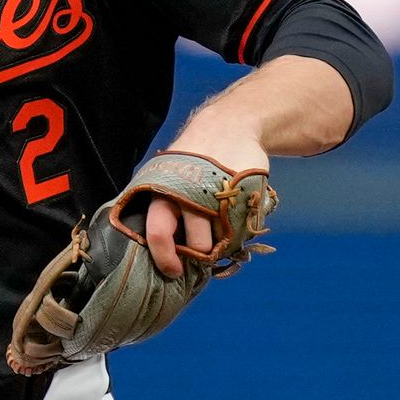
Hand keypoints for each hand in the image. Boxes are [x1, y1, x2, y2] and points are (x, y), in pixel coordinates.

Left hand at [134, 148, 267, 280]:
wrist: (228, 127)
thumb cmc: (194, 163)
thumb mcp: (168, 181)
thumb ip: (166, 215)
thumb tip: (169, 257)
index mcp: (161, 192)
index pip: (158, 234)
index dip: (166, 259)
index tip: (174, 272)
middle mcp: (185, 192)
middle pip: (195, 243)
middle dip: (201, 251)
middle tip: (205, 246)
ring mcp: (215, 193)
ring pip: (219, 236)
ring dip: (222, 236)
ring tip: (223, 218)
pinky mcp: (240, 191)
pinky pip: (241, 225)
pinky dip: (240, 224)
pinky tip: (236, 205)